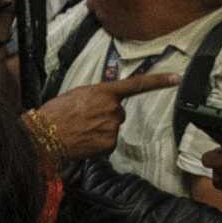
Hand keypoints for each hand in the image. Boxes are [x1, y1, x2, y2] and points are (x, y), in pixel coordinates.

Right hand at [31, 72, 178, 161]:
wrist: (45, 135)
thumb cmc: (55, 113)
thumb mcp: (76, 95)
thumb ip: (96, 97)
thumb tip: (103, 104)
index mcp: (104, 92)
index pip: (136, 85)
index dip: (158, 81)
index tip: (176, 78)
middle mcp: (113, 109)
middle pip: (118, 112)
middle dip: (105, 116)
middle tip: (84, 119)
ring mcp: (113, 127)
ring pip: (112, 129)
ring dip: (100, 130)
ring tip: (80, 131)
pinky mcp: (110, 144)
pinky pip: (108, 143)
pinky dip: (98, 144)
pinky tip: (84, 141)